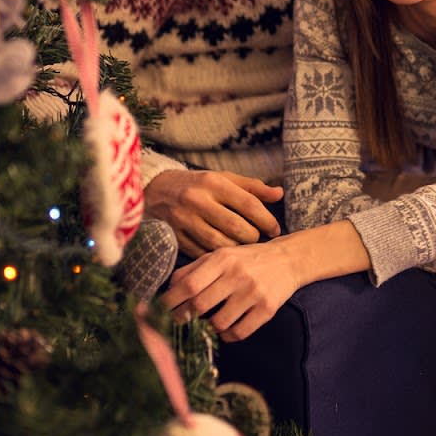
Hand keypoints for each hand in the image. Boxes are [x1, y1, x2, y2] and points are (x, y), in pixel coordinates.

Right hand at [143, 169, 282, 257]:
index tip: (275, 229)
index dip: (266, 219)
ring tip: (244, 248)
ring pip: (219, 243)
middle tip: (259, 240)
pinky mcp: (174, 237)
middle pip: (235, 226)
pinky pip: (202, 253)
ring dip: (236, 249)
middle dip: (252, 237)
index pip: (248, 203)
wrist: (155, 190)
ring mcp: (184, 220)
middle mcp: (198, 200)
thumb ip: (252, 187)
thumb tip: (279, 193)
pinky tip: (225, 254)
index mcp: (213, 182)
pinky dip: (217, 256)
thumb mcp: (224, 179)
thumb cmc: (198, 185)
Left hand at [163, 238, 300, 341]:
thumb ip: (194, 269)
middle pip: (200, 305)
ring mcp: (254, 293)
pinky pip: (239, 333)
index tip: (159, 311)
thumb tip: (169, 287)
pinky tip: (226, 329)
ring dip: (208, 328)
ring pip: (219, 323)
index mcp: (222, 259)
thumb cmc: (247, 259)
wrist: (288, 259)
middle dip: (183, 318)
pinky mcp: (267, 309)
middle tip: (177, 322)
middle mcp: (238, 274)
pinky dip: (228, 336)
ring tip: (207, 323)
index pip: (189, 284)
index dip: (171, 301)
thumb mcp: (221, 255)